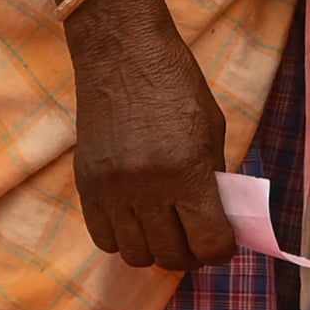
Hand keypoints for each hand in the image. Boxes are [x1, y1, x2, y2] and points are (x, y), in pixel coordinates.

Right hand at [60, 0, 236, 268]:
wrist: (121, 52)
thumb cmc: (176, 85)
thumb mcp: (212, 130)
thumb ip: (214, 180)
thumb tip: (219, 222)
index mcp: (187, 170)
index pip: (209, 243)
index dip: (222, 251)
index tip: (223, 243)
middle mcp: (147, 186)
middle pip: (171, 256)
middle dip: (190, 254)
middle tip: (195, 239)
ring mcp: (112, 189)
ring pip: (135, 254)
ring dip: (155, 250)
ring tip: (164, 231)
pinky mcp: (86, 184)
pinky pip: (103, 238)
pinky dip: (123, 239)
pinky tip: (135, 220)